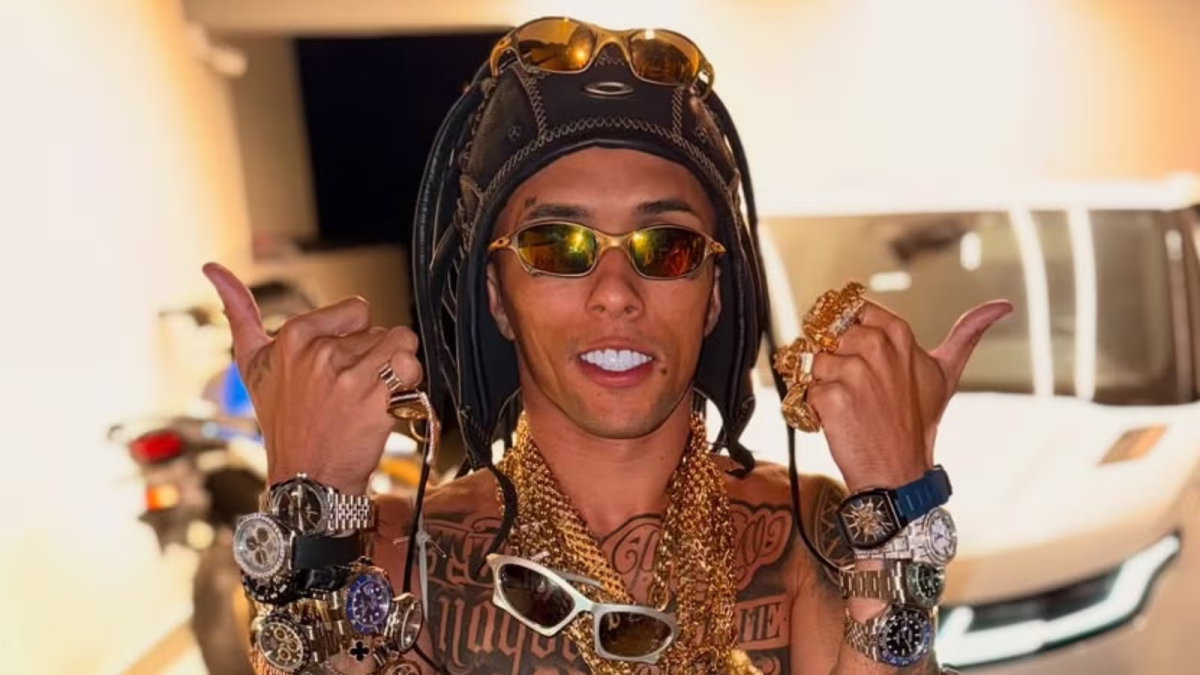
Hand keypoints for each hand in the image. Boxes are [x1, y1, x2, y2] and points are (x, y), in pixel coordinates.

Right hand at [202, 263, 422, 494]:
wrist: (307, 480)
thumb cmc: (285, 422)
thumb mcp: (252, 366)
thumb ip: (238, 313)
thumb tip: (212, 268)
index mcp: (294, 337)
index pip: (357, 310)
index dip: (353, 338)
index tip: (336, 366)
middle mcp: (319, 353)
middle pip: (379, 331)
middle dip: (371, 357)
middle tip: (349, 392)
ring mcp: (347, 375)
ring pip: (401, 344)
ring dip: (395, 370)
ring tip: (370, 396)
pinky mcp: (375, 397)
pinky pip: (411, 366)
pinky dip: (410, 385)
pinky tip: (388, 404)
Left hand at [808, 298, 1011, 491]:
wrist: (898, 473)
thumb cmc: (918, 422)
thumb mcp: (945, 374)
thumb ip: (967, 335)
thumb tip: (1003, 305)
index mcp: (898, 333)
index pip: (850, 311)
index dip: (847, 335)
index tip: (859, 358)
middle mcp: (876, 347)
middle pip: (827, 336)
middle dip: (833, 362)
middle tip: (857, 392)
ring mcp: (854, 372)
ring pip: (814, 362)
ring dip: (822, 385)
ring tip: (849, 407)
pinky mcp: (833, 397)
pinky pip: (806, 389)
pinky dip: (814, 407)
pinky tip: (838, 421)